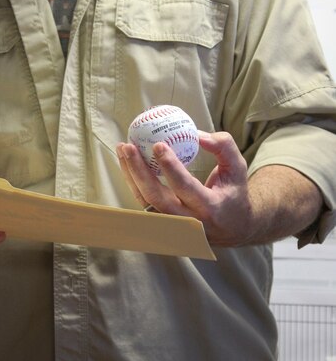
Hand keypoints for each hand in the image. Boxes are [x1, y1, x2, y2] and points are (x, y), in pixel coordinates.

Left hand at [116, 131, 253, 246]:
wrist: (233, 227)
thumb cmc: (234, 192)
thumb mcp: (237, 168)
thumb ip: (223, 146)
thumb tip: (196, 133)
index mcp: (210, 207)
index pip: (186, 187)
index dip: (170, 167)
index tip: (158, 145)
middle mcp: (189, 220)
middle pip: (157, 198)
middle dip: (139, 171)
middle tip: (130, 145)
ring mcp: (174, 224)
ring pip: (145, 201)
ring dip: (130, 174)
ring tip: (122, 148)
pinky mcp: (163, 221)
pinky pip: (143, 201)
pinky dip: (132, 181)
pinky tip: (126, 161)